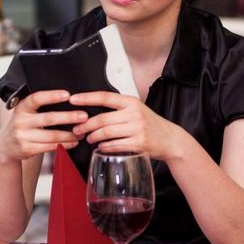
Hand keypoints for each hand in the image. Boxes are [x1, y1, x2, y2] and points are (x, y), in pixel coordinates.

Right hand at [0, 90, 86, 162]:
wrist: (6, 146)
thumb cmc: (21, 124)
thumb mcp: (24, 112)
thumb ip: (37, 105)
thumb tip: (65, 98)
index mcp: (21, 108)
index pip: (36, 99)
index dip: (52, 96)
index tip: (67, 95)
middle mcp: (20, 121)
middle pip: (48, 119)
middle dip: (68, 117)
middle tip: (84, 116)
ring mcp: (23, 137)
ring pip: (52, 136)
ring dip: (70, 134)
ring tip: (82, 131)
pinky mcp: (28, 149)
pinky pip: (50, 147)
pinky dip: (65, 145)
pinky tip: (73, 141)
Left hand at [69, 91, 185, 160]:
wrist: (171, 139)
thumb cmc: (150, 125)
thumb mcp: (136, 110)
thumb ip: (118, 109)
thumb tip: (91, 112)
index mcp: (131, 102)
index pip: (105, 97)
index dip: (87, 98)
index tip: (73, 99)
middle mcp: (134, 114)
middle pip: (102, 119)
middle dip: (85, 125)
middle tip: (77, 129)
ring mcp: (137, 129)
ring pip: (106, 133)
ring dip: (93, 137)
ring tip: (88, 138)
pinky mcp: (139, 144)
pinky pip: (115, 145)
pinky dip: (104, 147)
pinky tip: (101, 147)